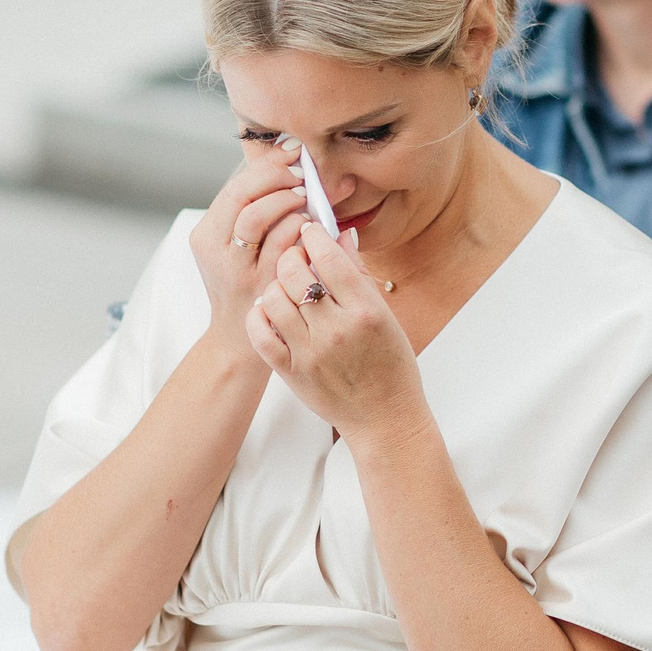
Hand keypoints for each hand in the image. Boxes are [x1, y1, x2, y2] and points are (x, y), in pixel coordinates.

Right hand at [189, 141, 311, 363]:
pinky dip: (298, 228)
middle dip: (276, 178)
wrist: (240, 342)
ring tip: (305, 197)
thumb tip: (291, 167)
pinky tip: (310, 227)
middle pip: (242, 198)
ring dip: (287, 200)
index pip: (234, 188)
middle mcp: (215, 251)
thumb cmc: (247, 287)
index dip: (265, 166)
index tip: (292, 153)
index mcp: (206, 235)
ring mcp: (236, 271)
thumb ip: (257, 212)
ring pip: (256, 218)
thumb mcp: (238, 249)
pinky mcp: (259, 287)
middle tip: (302, 173)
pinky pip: (280, 246)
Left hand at [247, 223, 427, 440]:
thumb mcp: (386, 316)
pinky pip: (260, 333)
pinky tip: (271, 311)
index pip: (329, 257)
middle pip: (294, 272)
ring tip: (286, 287)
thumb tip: (340, 236)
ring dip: (276, 284)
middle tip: (297, 258)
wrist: (384, 418)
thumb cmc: (391, 366)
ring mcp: (310, 353)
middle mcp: (336, 330)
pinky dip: (260, 315)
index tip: (310, 231)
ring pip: (273, 298)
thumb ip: (359, 275)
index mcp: (365, 312)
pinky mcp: (291, 372)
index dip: (314, 236)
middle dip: (292, 256)